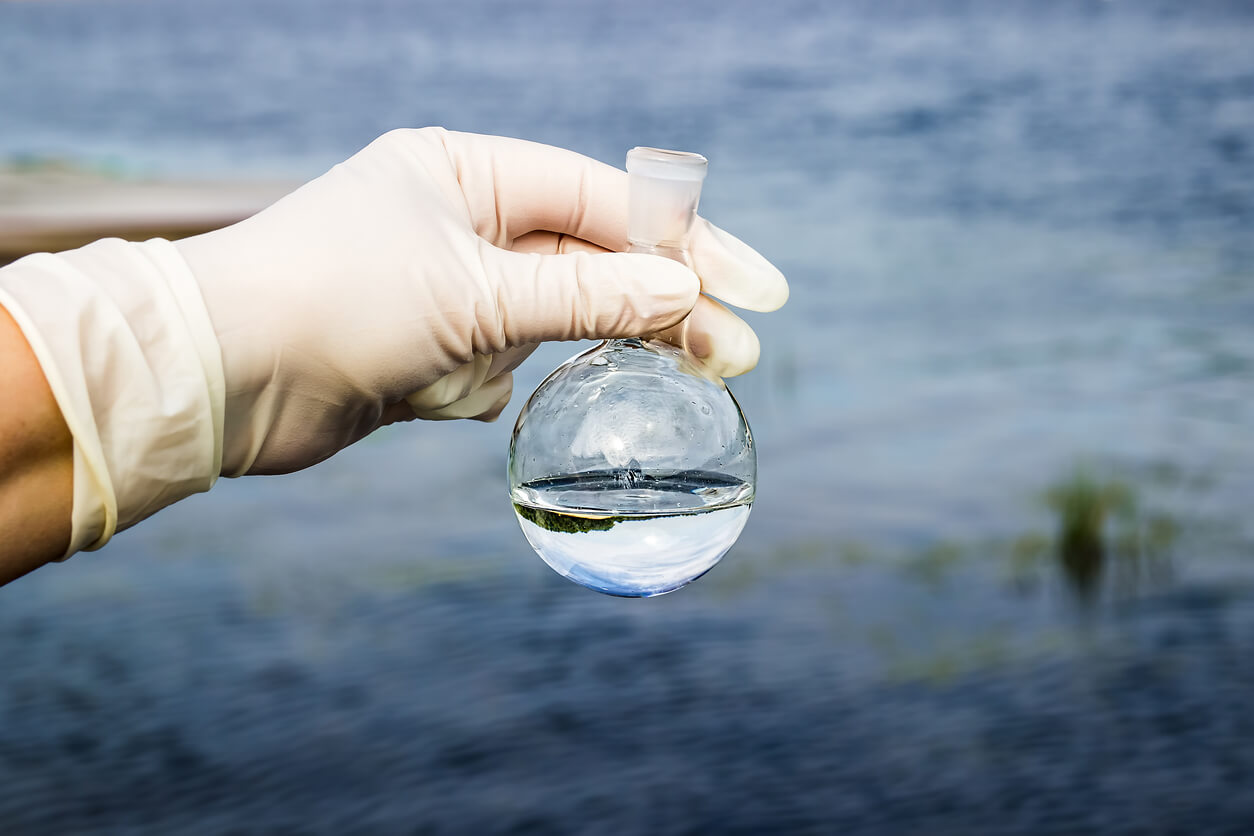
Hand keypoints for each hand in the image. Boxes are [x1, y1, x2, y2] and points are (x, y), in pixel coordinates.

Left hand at [177, 128, 787, 475]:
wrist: (219, 377)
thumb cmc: (337, 303)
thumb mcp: (479, 295)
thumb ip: (591, 298)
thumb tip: (688, 295)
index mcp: (472, 171)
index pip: (609, 203)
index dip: (691, 246)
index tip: (759, 290)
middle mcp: (466, 220)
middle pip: (595, 264)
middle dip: (658, 310)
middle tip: (737, 357)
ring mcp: (451, 285)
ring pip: (548, 322)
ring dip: (533, 354)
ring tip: (486, 374)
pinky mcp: (432, 347)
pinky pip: (498, 367)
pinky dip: (473, 386)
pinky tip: (417, 391)